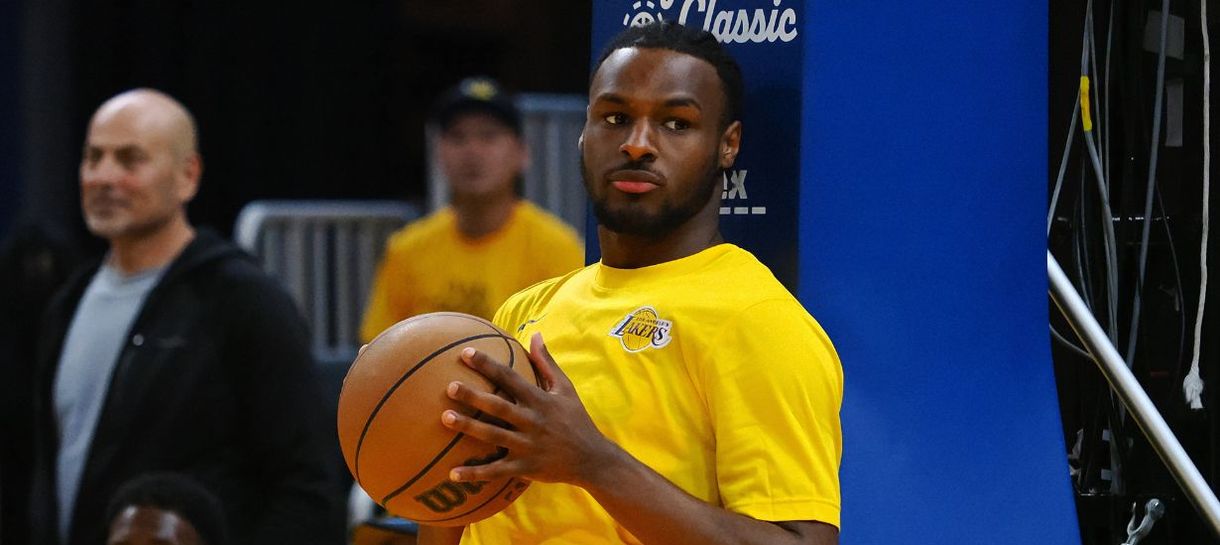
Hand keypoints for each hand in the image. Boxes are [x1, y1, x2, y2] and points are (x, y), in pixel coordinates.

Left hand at [440, 332, 619, 486]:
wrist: (592, 459)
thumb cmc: (576, 420)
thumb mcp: (566, 389)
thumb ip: (547, 363)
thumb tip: (535, 334)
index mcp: (540, 400)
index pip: (511, 378)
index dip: (489, 365)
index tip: (466, 353)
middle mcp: (532, 421)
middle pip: (498, 406)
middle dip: (474, 396)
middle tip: (450, 386)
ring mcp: (527, 446)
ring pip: (493, 436)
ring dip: (469, 427)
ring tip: (445, 418)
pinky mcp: (525, 468)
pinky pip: (497, 471)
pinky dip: (476, 474)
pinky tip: (452, 474)